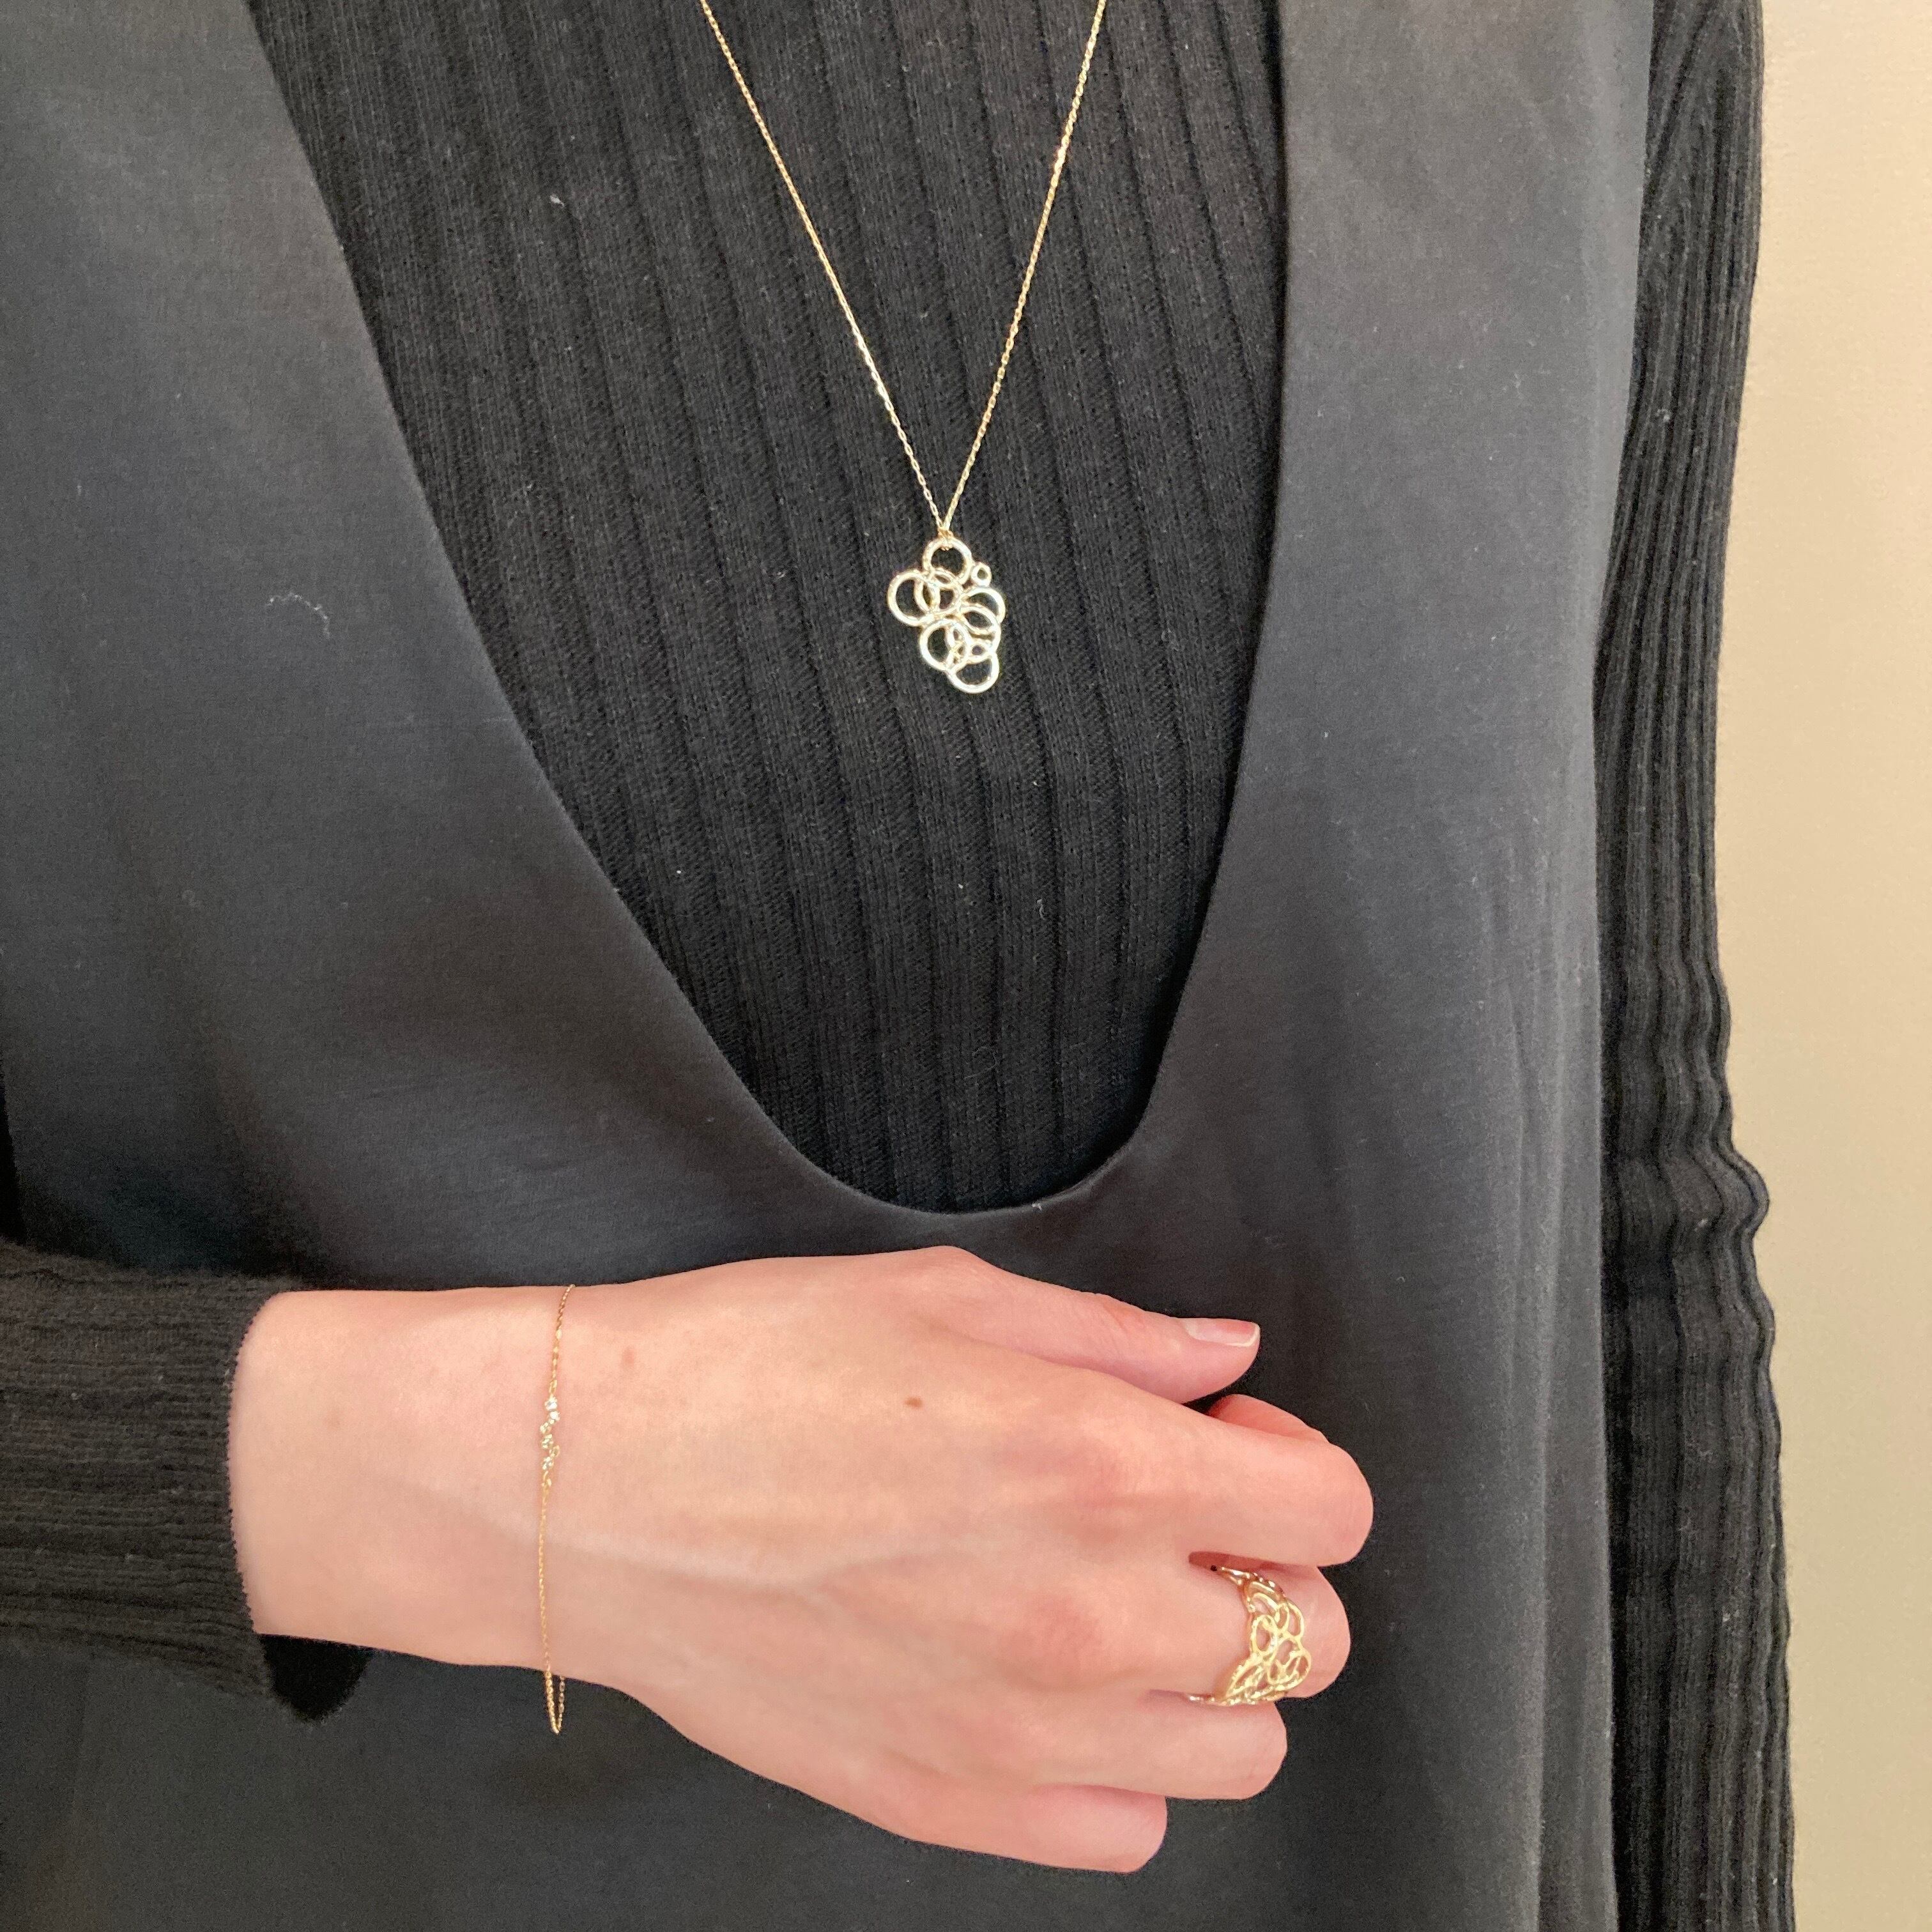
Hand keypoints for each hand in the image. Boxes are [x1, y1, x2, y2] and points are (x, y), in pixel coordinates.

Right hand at [231, 1248, 1370, 1872]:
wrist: (587, 1485)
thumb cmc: (751, 1363)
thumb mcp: (947, 1294)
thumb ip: (1118, 1335)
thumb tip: (1221, 1356)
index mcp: (1102, 1463)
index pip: (1328, 1508)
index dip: (1291, 1458)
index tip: (1228, 1435)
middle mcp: (1091, 1614)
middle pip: (1310, 1636)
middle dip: (1267, 1564)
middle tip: (1176, 1514)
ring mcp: (1024, 1729)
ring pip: (1241, 1750)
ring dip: (1211, 1672)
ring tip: (1121, 1603)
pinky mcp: (948, 1801)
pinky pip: (1125, 1828)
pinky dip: (1122, 1764)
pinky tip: (1053, 1686)